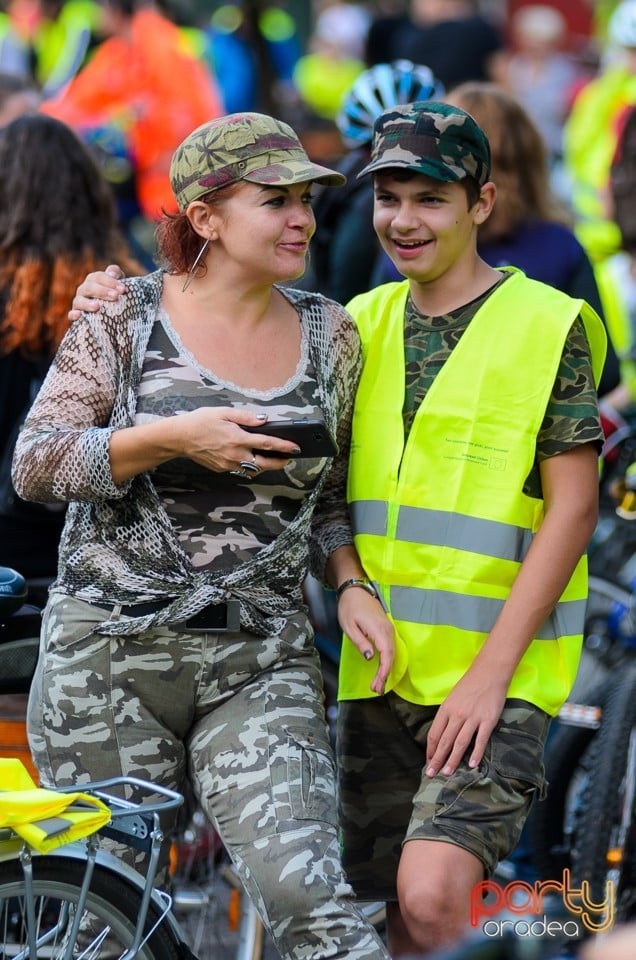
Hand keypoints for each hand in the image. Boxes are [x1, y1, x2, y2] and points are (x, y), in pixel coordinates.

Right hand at [68, 265, 126, 320]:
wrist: (110, 315)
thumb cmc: (114, 296)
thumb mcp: (117, 284)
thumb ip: (116, 274)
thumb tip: (113, 274)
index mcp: (93, 281)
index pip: (99, 277)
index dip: (111, 281)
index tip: (123, 289)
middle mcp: (84, 290)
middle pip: (89, 287)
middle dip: (102, 291)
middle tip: (115, 296)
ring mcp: (79, 303)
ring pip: (79, 301)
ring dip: (87, 303)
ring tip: (97, 306)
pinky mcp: (76, 316)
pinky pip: (71, 315)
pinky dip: (73, 314)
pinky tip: (78, 315)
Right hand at [178, 408, 300, 472]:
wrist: (180, 437)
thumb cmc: (200, 421)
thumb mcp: (223, 412)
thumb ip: (246, 417)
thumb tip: (264, 420)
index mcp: (237, 438)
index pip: (267, 444)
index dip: (284, 446)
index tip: (296, 448)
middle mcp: (235, 454)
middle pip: (265, 463)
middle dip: (280, 462)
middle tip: (289, 458)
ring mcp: (228, 464)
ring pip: (254, 470)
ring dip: (266, 466)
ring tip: (274, 459)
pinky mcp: (222, 469)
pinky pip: (242, 470)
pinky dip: (251, 466)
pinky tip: (254, 459)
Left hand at [337, 588, 394, 693]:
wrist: (356, 590)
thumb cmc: (349, 607)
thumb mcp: (349, 626)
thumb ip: (360, 642)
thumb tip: (371, 658)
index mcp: (378, 629)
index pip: (386, 653)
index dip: (384, 670)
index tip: (379, 684)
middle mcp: (388, 629)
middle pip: (391, 655)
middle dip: (385, 674)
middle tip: (376, 689)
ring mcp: (389, 628)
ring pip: (392, 652)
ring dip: (386, 669)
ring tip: (377, 684)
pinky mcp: (387, 629)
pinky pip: (390, 647)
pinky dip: (387, 660)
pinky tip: (381, 669)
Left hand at [425, 666, 507, 777]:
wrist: (489, 673)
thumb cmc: (469, 685)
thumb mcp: (452, 698)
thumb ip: (446, 716)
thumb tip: (441, 735)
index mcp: (446, 709)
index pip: (434, 734)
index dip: (431, 750)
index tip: (428, 762)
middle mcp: (457, 715)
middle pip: (444, 742)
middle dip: (437, 760)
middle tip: (431, 775)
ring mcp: (473, 718)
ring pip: (460, 743)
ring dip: (453, 760)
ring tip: (447, 773)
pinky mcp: (488, 720)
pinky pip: (480, 740)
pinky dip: (476, 753)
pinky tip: (472, 765)